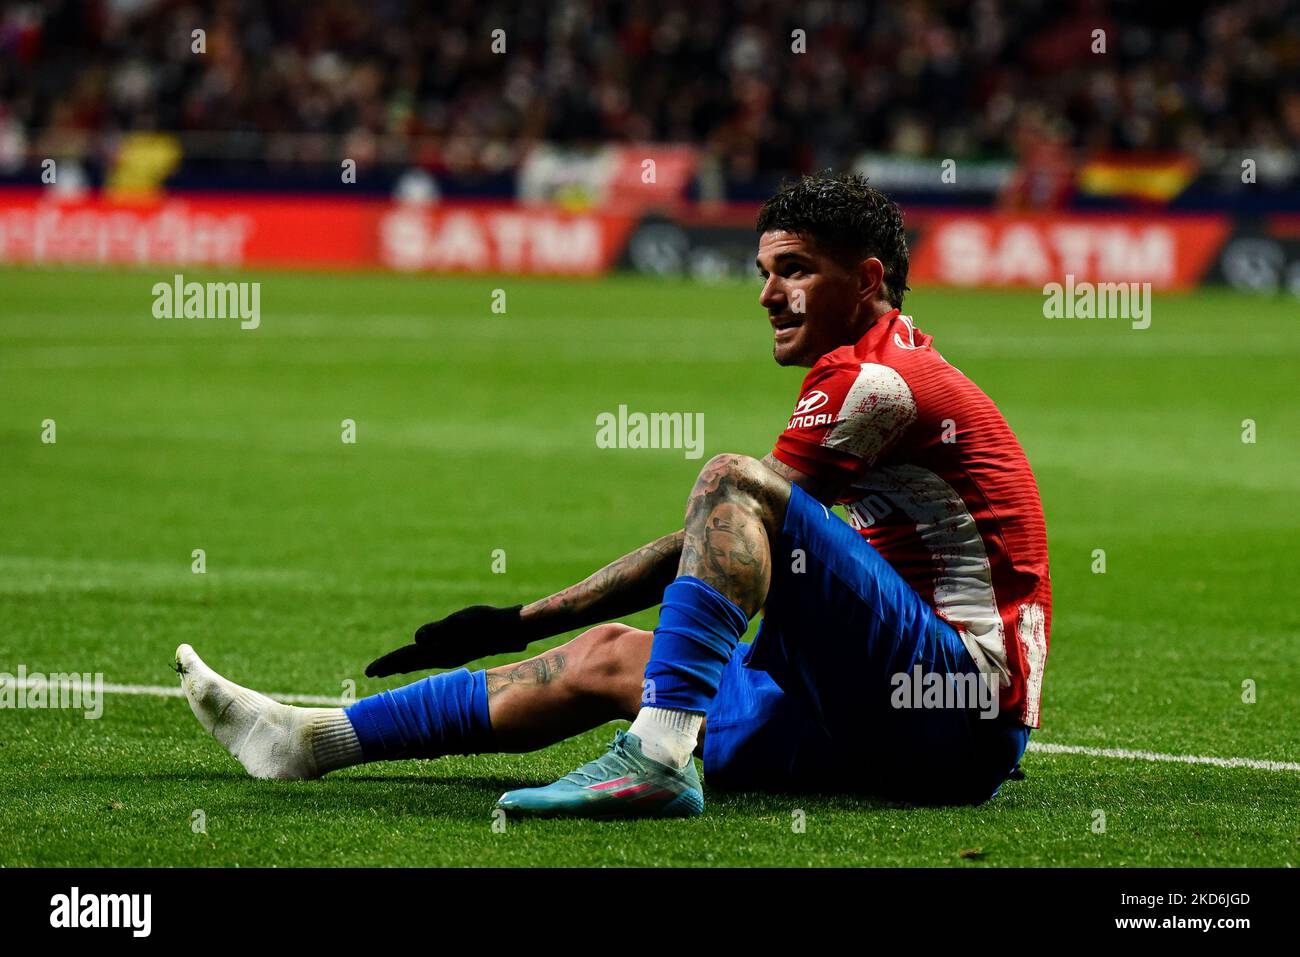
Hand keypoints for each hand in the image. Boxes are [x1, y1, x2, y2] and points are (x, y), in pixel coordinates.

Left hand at [364, 605, 534, 677]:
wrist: (509, 630)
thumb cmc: (486, 622)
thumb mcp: (461, 620)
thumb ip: (439, 630)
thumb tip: (418, 639)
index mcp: (439, 651)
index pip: (407, 658)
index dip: (388, 663)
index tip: (369, 672)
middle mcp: (442, 656)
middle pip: (409, 662)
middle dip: (390, 666)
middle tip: (370, 673)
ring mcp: (449, 654)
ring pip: (419, 661)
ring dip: (402, 664)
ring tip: (388, 669)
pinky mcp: (455, 650)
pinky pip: (430, 657)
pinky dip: (417, 660)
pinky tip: (417, 659)